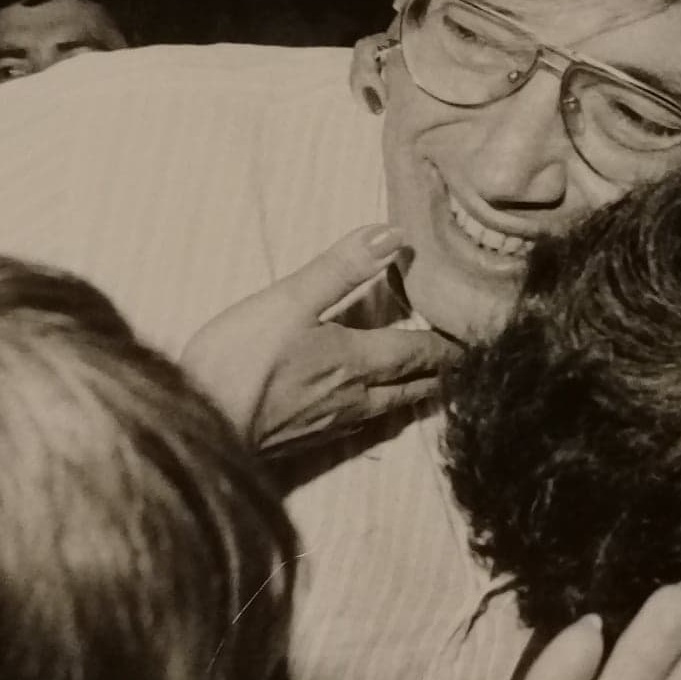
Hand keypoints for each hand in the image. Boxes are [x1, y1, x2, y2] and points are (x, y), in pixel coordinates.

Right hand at [179, 224, 459, 452]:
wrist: (197, 429)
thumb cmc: (238, 361)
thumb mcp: (288, 301)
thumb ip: (342, 268)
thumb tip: (396, 235)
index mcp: (357, 361)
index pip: (420, 352)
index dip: (452, 346)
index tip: (483, 340)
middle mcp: (355, 399)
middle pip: (413, 387)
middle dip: (444, 375)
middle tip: (472, 367)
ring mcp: (331, 426)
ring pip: (389, 410)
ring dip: (415, 395)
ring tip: (434, 386)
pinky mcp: (305, 443)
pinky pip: (360, 427)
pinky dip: (380, 413)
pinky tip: (370, 412)